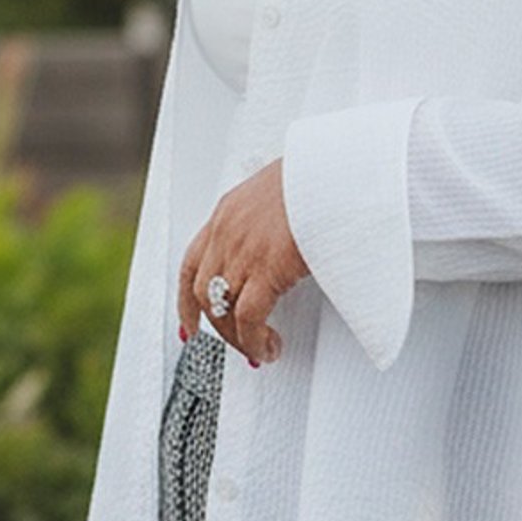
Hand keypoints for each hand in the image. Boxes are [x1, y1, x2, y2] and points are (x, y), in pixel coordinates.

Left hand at [178, 160, 306, 366]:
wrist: (335, 170)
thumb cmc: (319, 177)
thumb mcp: (280, 191)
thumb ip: (268, 218)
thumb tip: (278, 242)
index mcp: (228, 210)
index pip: (192, 262)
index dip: (186, 298)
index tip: (190, 322)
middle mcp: (226, 232)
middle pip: (202, 291)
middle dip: (216, 325)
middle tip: (236, 342)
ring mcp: (243, 250)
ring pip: (221, 310)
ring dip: (236, 338)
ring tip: (258, 350)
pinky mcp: (266, 268)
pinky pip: (248, 318)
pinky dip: (254, 340)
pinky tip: (269, 347)